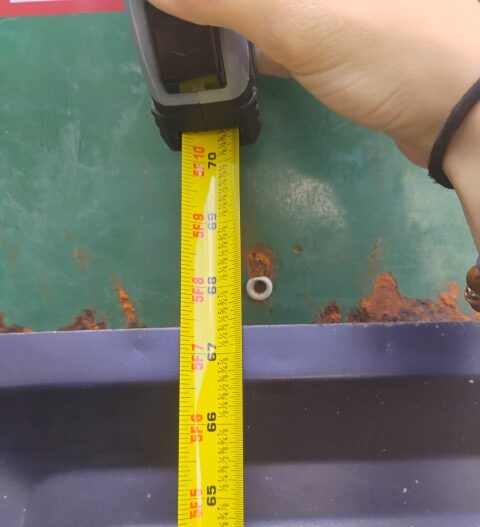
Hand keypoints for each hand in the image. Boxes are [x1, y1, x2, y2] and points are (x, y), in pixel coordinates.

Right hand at [149, 0, 479, 166]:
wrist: (459, 113)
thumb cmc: (386, 50)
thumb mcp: (297, 20)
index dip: (212, 1)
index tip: (171, 10)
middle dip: (221, 10)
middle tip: (176, 20)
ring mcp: (342, 5)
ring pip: (275, 8)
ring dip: (236, 20)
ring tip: (193, 35)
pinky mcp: (349, 34)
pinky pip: (292, 28)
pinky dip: (261, 40)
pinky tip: (236, 57)